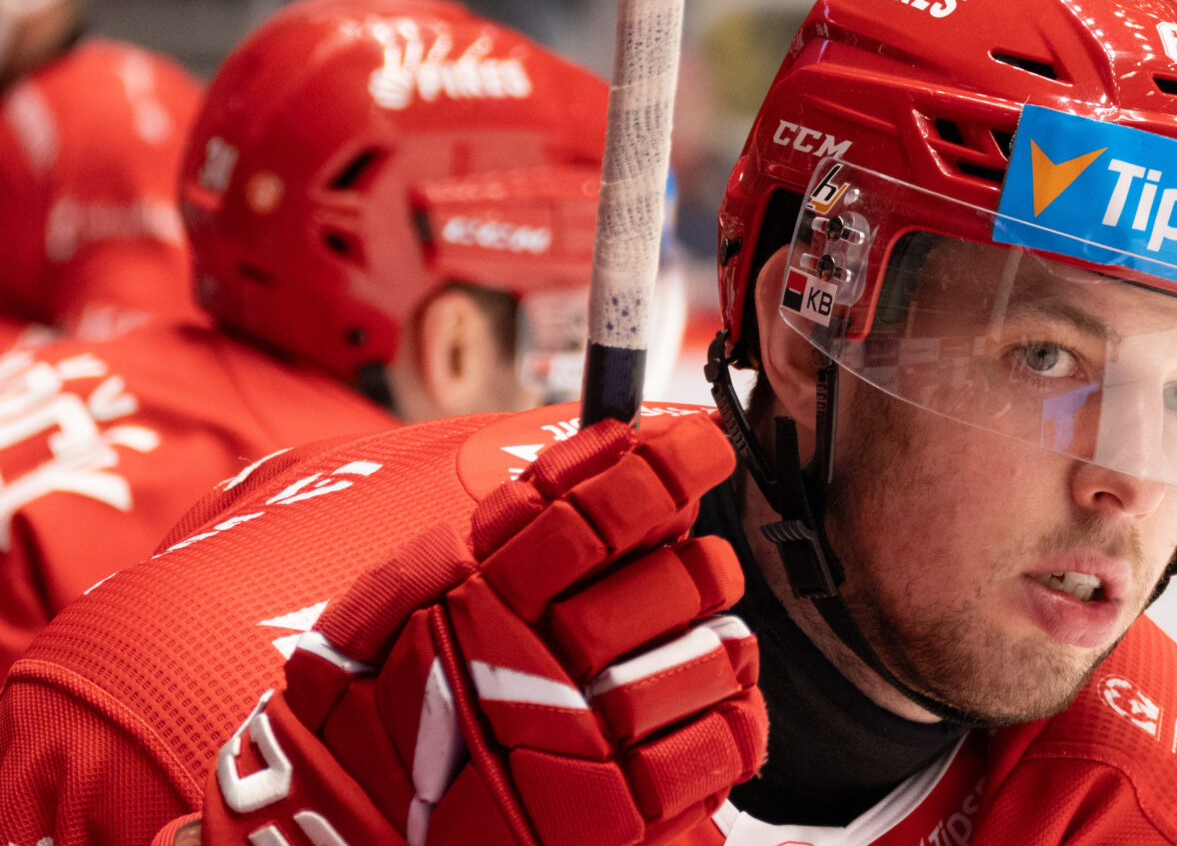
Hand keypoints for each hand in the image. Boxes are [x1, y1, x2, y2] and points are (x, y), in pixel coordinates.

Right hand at [200, 410, 764, 845]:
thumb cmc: (380, 744)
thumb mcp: (374, 634)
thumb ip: (455, 554)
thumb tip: (563, 471)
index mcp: (479, 617)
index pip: (589, 515)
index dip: (658, 467)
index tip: (702, 443)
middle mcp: (540, 678)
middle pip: (674, 580)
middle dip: (695, 568)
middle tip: (688, 574)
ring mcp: (591, 754)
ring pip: (715, 655)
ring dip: (710, 648)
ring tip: (675, 664)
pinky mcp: (632, 820)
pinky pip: (727, 738)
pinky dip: (725, 720)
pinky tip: (691, 721)